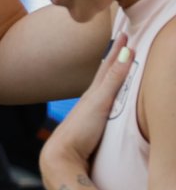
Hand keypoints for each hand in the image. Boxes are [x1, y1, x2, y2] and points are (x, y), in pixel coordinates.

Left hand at [40, 35, 133, 182]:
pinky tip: (106, 97)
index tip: (127, 33)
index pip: (109, 66)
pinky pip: (103, 103)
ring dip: (111, 74)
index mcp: (94, 92)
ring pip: (103, 87)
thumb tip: (127, 52)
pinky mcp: (91, 125)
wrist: (61, 156)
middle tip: (123, 40)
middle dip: (115, 56)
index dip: (118, 50)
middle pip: (105, 72)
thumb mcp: (100, 102)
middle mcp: (91, 99)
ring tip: (115, 62)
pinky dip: (107, 94)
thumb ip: (114, 80)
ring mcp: (90, 111)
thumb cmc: (79, 130)